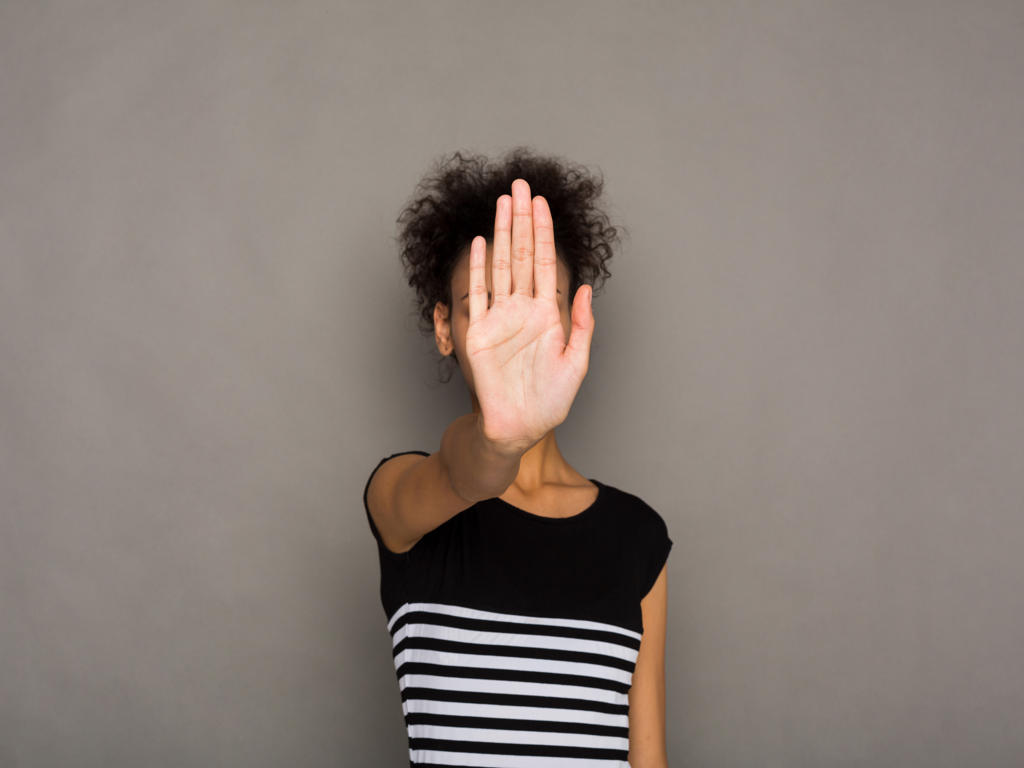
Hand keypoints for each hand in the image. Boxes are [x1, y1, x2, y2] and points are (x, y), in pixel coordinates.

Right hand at [465, 178, 594, 453]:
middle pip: (522, 254)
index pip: (546, 263)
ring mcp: (499, 318)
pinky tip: (482, 243)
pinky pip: (478, 295)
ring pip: (501, 266)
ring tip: (503, 201)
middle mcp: (523, 310)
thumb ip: (582, 325)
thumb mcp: (577, 362)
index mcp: (548, 314)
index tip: (542, 203)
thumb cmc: (549, 402)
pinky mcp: (477, 333)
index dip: (544, 232)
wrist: (518, 427)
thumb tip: (588, 286)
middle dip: (522, 219)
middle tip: (521, 184)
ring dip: (502, 233)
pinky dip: (479, 269)